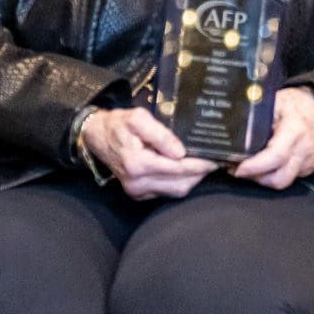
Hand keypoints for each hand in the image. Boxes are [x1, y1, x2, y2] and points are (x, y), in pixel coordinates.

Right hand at [81, 106, 216, 199]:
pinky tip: (186, 170)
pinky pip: (166, 193)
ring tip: (203, 165)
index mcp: (138, 163)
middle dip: (200, 174)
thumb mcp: (138, 118)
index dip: (200, 164)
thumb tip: (180, 152)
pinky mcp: (138, 194)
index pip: (178, 168)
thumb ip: (160, 134)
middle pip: (180, 184)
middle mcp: (137, 183)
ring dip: (192, 180)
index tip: (215, 158)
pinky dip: (179, 183)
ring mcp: (137, 191)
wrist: (97, 136)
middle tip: (214, 161)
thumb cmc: (118, 124)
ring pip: (175, 192)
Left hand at [230, 86, 313, 189]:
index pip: (276, 156)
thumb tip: (232, 124)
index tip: (238, 168)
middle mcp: (304, 149)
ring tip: (248, 168)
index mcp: (295, 130)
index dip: (255, 166)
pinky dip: (272, 175)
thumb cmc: (294, 104)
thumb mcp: (274, 100)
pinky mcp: (307, 169)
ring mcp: (307, 162)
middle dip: (255, 177)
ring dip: (263, 179)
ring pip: (282, 182)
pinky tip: (263, 166)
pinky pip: (287, 178)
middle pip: (279, 178)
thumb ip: (257, 114)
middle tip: (238, 168)